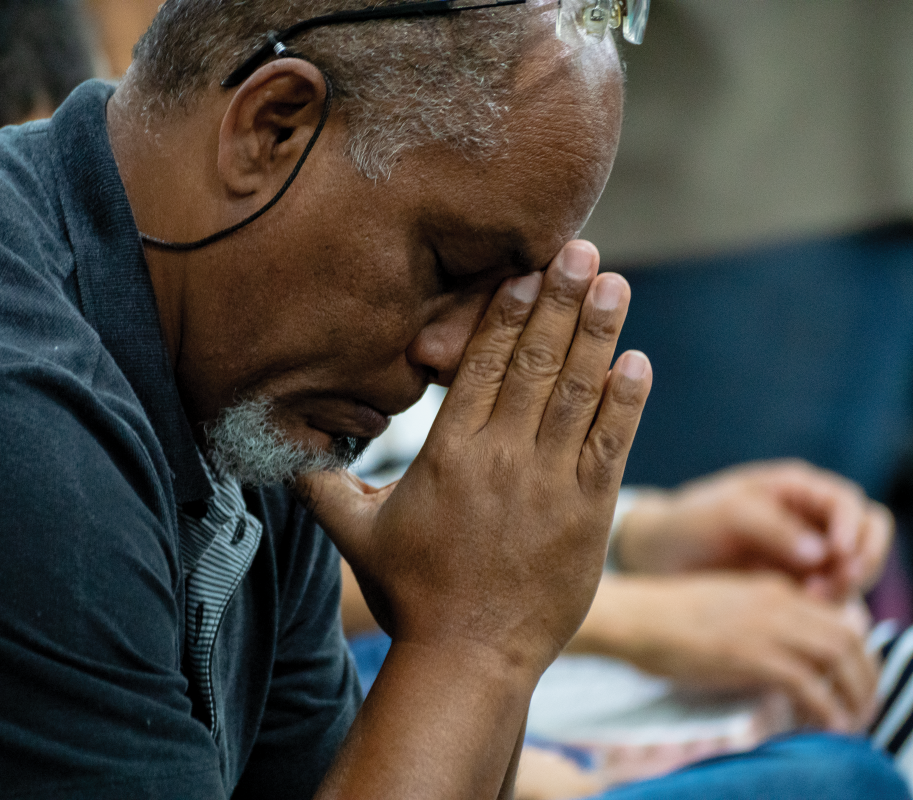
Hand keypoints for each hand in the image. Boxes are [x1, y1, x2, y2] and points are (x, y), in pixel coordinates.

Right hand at [302, 242, 650, 799]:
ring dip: (598, 334)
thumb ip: (322, 483)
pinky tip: (636, 361)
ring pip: (577, 394)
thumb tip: (281, 452)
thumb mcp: (354, 533)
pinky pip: (611, 445)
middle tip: (581, 251)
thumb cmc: (409, 596)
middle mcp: (502, 458)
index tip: (524, 270)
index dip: (505, 313)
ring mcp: (550, 484)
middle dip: (558, 302)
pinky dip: (624, 402)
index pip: (481, 366)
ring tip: (614, 285)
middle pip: (533, 364)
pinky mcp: (588, 514)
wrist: (467, 661)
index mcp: (449, 453)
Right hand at [575, 573, 877, 731]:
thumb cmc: (665, 618)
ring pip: (839, 656)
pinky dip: (826, 708)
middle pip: (849, 636)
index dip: (855, 652)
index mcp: (770, 587)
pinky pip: (808, 684)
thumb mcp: (722, 606)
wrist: (632, 615)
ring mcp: (765, 625)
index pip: (836, 616)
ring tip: (850, 720)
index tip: (851, 679)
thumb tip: (782, 661)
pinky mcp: (751, 654)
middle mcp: (777, 601)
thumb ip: (757, 622)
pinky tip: (823, 724)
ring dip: (855, 693)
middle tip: (861, 705)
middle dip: (866, 676)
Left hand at [614, 460, 892, 599]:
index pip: (850, 504)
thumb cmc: (690, 522)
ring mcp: (809, 557)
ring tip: (813, 599)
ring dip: (846, 588)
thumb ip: (773, 526)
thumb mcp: (726, 513)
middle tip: (835, 584)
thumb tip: (821, 552)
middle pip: (867, 539)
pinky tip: (802, 613)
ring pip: (855, 573)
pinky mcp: (799, 588)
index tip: (840, 553)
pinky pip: (832, 599)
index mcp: (799, 491)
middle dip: (861, 561)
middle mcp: (812, 522)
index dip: (854, 529)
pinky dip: (827, 608)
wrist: (659, 556)